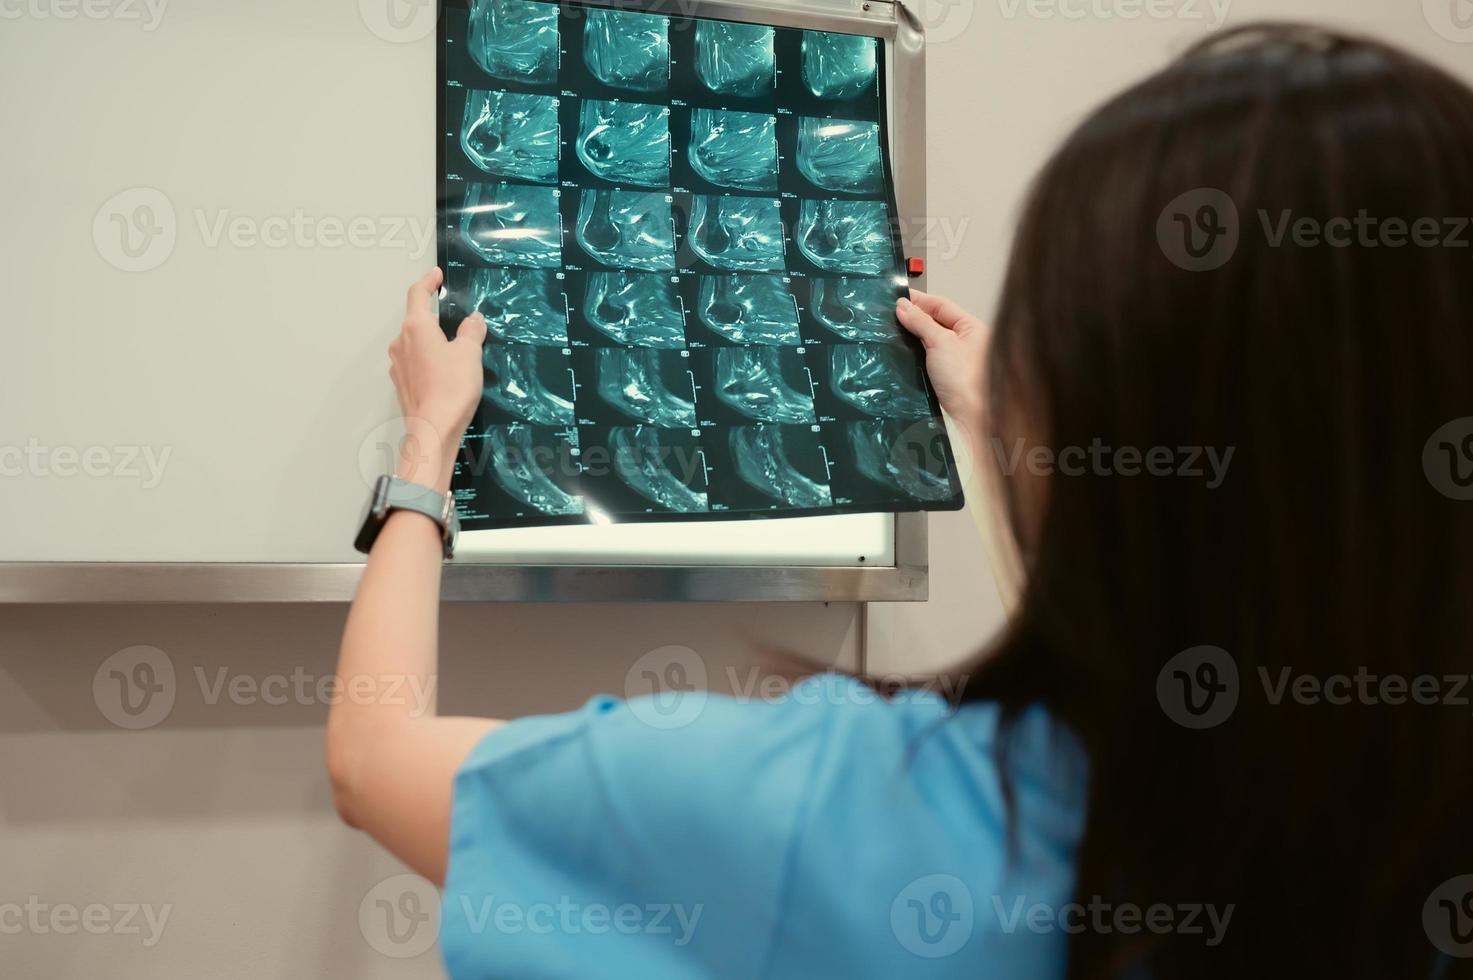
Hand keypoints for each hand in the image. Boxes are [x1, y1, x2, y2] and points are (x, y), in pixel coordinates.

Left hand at [387, 269, 486, 491]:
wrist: (433, 430)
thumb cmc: (451, 388)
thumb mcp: (469, 354)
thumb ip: (471, 332)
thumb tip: (473, 320)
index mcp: (416, 327)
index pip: (417, 294)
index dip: (427, 282)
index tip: (436, 276)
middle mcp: (401, 343)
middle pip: (416, 320)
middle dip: (435, 317)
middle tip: (456, 321)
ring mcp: (397, 365)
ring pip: (415, 343)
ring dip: (431, 341)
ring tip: (454, 351)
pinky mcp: (401, 384)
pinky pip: (414, 363)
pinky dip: (428, 360)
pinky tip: (444, 372)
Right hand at [895, 290, 989, 441]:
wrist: (970, 417)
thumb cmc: (968, 381)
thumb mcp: (941, 342)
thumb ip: (921, 322)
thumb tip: (903, 306)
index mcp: (972, 328)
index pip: (942, 305)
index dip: (920, 300)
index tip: (898, 298)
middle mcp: (966, 342)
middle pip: (935, 322)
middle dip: (914, 317)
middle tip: (890, 313)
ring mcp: (955, 360)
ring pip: (929, 340)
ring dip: (912, 336)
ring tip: (892, 330)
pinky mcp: (945, 377)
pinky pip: (926, 358)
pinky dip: (914, 353)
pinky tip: (902, 351)